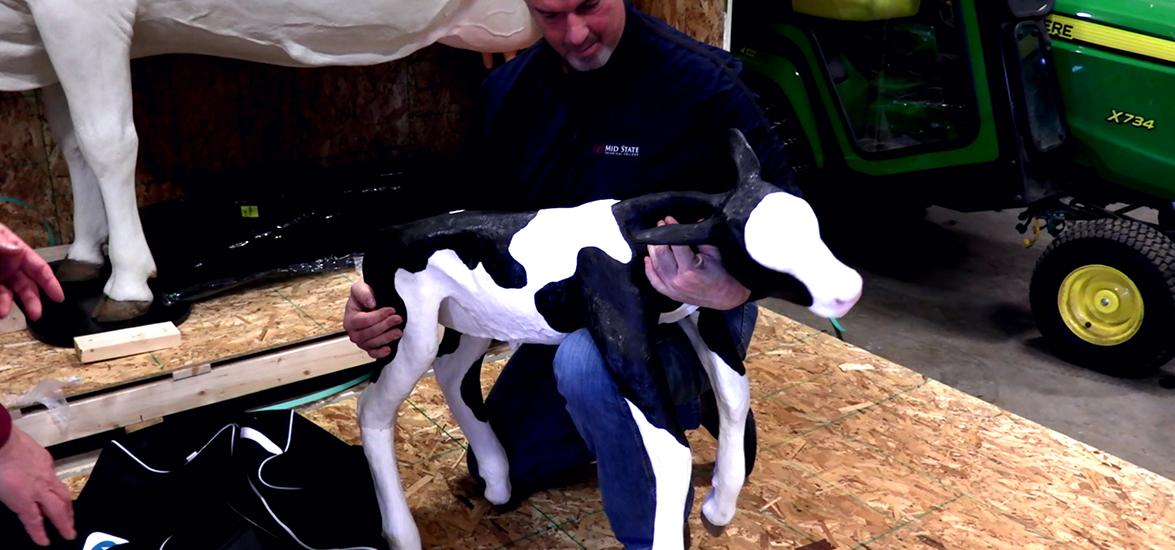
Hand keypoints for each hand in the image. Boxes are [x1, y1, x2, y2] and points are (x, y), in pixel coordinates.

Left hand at [0, 225, 63, 321]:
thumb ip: (1, 243)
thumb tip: (17, 250)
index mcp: (12, 249)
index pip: (37, 267)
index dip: (50, 282)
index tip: (59, 296)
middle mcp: (5, 264)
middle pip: (25, 285)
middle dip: (31, 300)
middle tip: (36, 314)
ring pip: (6, 294)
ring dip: (6, 305)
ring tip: (2, 313)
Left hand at [0, 428, 74, 545]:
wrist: (0, 438)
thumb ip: (8, 500)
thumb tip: (15, 505)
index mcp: (23, 497)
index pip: (34, 521)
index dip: (40, 533)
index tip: (45, 542)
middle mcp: (38, 487)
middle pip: (57, 509)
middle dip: (65, 523)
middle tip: (70, 533)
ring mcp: (45, 473)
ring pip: (62, 493)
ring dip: (67, 507)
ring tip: (70, 514)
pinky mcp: (46, 460)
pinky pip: (55, 476)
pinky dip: (57, 486)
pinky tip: (55, 487)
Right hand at [343, 281, 402, 358]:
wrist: (370, 301)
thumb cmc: (364, 295)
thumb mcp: (360, 287)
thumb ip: (363, 293)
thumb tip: (370, 303)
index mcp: (350, 319)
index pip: (363, 321)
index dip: (378, 316)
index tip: (391, 310)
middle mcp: (354, 332)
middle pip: (367, 334)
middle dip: (384, 327)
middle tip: (397, 319)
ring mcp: (361, 341)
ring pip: (371, 344)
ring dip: (386, 338)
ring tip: (399, 331)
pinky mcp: (370, 346)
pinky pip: (372, 354)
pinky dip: (380, 353)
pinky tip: (389, 349)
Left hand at [644, 216, 750, 309]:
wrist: (726, 297)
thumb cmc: (723, 275)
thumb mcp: (714, 252)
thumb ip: (700, 237)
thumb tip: (693, 221)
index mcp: (690, 268)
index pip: (675, 243)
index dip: (671, 229)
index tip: (668, 220)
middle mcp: (677, 279)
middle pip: (660, 254)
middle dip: (659, 238)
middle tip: (660, 226)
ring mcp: (672, 288)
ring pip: (655, 266)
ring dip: (652, 250)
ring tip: (653, 239)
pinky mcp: (670, 294)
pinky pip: (654, 281)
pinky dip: (649, 269)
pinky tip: (647, 259)